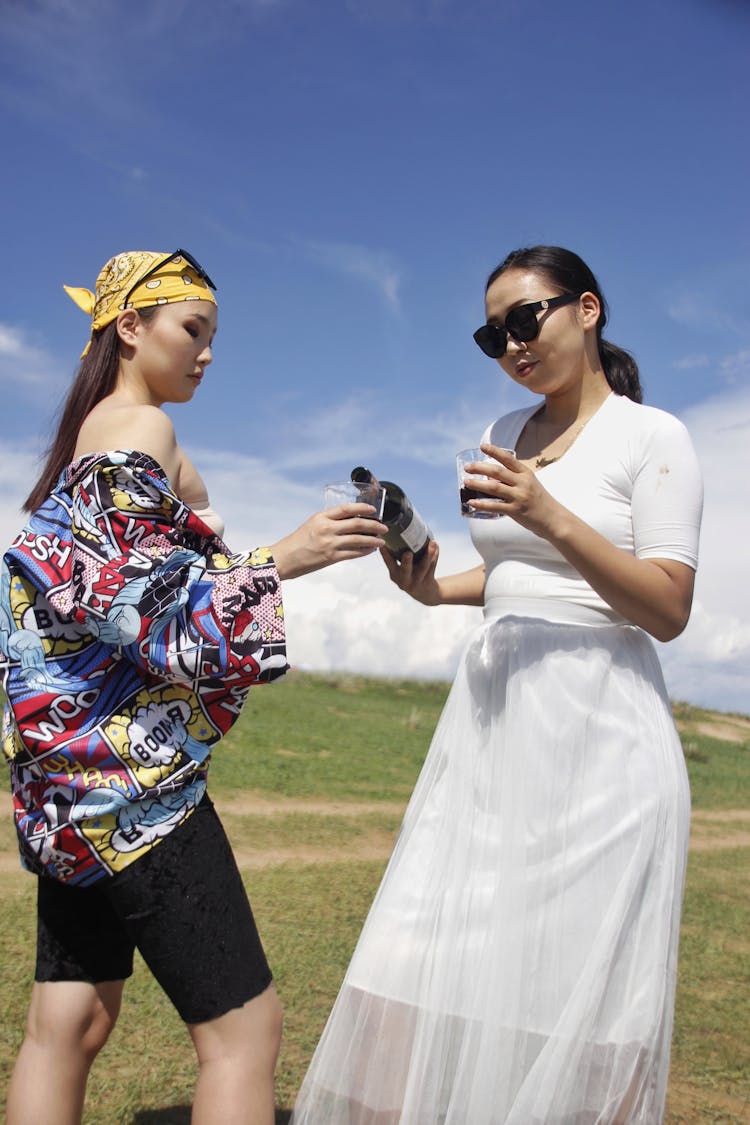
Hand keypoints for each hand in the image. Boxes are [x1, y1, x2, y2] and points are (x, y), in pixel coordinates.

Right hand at [271, 503, 387, 579]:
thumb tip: (350, 521)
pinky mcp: (331, 558)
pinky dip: (364, 551)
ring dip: (373, 540)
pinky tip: (370, 550)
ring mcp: (330, 543)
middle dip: (374, 525)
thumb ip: (329, 521)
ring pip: (359, 540)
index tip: (374, 510)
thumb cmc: (297, 542)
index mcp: (321, 517)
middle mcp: (326, 528)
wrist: (284, 558)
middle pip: (357, 524)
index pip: (346, 509)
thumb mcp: (312, 524)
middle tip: (383, 527)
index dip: (363, 508)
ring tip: (381, 541)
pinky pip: (353, 553)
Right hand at [380, 538, 441, 604]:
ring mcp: (417, 582)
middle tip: (408, 553)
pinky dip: (435, 556)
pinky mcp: (428, 582)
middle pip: (405, 571)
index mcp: (395, 574)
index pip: (389, 563)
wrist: (425, 594)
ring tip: (432, 543)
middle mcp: (404, 580)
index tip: (383, 544)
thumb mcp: (401, 570)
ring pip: (423, 568)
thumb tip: (398, 530)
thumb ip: (398, 556)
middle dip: (406, 562)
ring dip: (428, 555)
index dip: (385, 554)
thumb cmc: (411, 576)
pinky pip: (432, 567)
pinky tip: (436, 547)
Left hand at [464, 444, 564, 538]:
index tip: (483, 446)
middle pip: (497, 471)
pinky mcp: (516, 511)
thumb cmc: (540, 501)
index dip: (494, 451)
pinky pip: (495, 506)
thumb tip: (490, 478)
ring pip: (494, 487)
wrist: (553, 519)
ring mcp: (519, 496)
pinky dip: (482, 504)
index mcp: (526, 473)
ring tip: (466, 482)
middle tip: (467, 467)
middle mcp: (523, 483)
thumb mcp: (529, 484)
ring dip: (477, 484)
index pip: (508, 458)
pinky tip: (472, 502)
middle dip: (480, 468)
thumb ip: (513, 479)